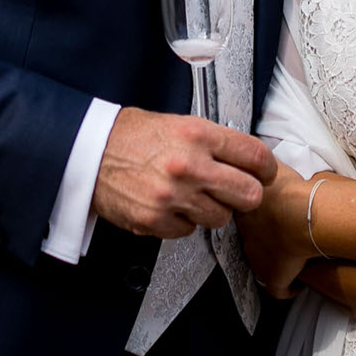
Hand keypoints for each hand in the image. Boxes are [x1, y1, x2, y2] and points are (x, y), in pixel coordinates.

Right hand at [92, 107, 279, 237]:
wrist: (88, 152)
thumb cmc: (131, 136)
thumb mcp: (177, 124)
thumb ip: (213, 142)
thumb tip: (245, 160)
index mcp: (198, 135)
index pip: (255, 157)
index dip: (266, 169)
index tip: (265, 173)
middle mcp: (189, 166)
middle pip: (249, 195)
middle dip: (246, 194)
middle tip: (235, 190)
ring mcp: (173, 197)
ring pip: (221, 217)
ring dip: (212, 209)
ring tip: (192, 194)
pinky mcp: (157, 221)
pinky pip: (190, 231)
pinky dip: (183, 221)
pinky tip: (170, 204)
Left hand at [238, 169, 330, 296]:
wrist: (300, 212)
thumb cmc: (290, 188)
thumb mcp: (273, 167)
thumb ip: (264, 164)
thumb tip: (262, 158)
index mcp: (245, 212)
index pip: (242, 216)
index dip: (254, 215)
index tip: (264, 213)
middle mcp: (248, 237)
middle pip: (250, 238)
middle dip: (263, 236)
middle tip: (279, 232)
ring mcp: (260, 258)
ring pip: (262, 261)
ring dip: (275, 258)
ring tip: (290, 254)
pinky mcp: (276, 275)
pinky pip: (278, 289)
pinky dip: (288, 287)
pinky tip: (296, 283)